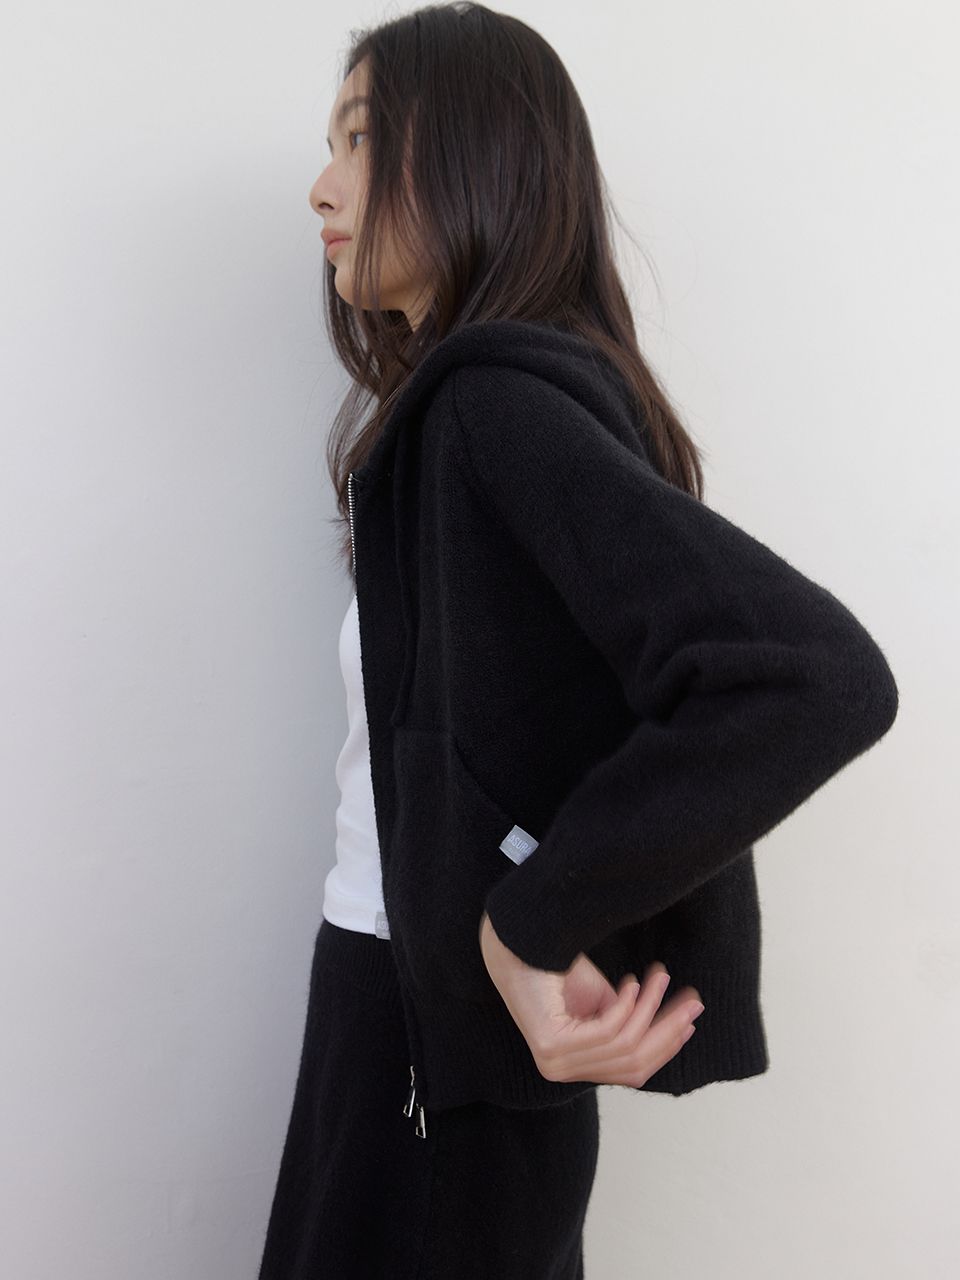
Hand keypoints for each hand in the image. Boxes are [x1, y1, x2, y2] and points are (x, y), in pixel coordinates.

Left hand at [478, 910, 704, 1087]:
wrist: (518, 948)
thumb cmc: (556, 972)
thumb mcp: (604, 1003)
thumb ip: (630, 1023)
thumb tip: (680, 1029)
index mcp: (576, 1068)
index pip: (633, 1071)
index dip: (666, 1046)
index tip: (691, 1019)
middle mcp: (563, 1072)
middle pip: (634, 1063)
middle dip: (668, 1030)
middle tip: (692, 1000)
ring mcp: (554, 1063)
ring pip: (624, 1046)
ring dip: (650, 1008)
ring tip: (660, 977)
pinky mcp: (550, 1046)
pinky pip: (605, 1032)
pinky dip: (626, 1007)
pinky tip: (632, 983)